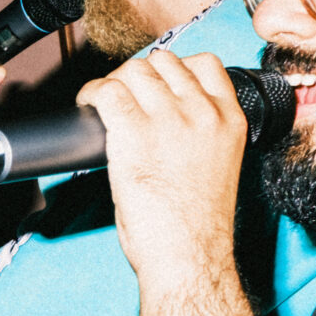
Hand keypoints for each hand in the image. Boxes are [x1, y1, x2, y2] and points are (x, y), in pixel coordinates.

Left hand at [75, 51, 247, 293]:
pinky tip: (87, 106)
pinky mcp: (133, 132)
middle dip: (139, 75)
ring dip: (114, 83)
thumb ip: (199, 137)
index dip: (174, 68)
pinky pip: (106, 91)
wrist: (189, 254)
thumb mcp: (216, 166)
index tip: (158, 85)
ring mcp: (168, 118)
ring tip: (104, 103)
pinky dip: (91, 93)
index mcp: (228, 119)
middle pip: (163, 62)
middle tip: (124, 98)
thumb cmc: (197, 226)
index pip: (205, 64)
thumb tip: (162, 126)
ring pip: (133, 70)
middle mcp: (201, 112)